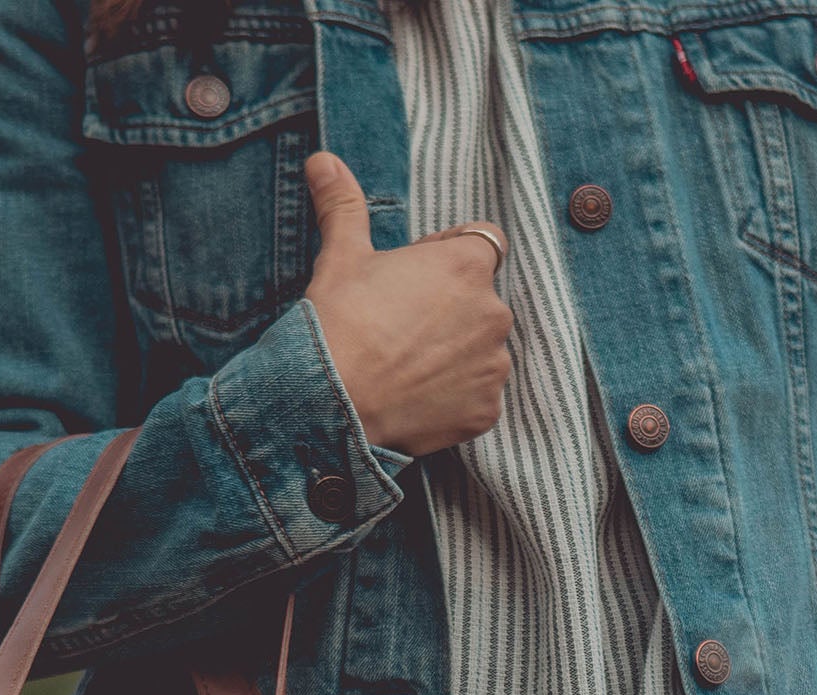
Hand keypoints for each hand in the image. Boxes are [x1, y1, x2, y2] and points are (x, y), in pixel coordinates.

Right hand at [302, 150, 510, 455]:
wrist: (330, 402)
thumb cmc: (338, 322)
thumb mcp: (341, 256)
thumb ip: (344, 204)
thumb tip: (323, 160)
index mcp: (468, 265)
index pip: (483, 243)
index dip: (448, 255)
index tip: (413, 276)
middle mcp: (494, 313)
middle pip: (480, 301)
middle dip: (449, 310)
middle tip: (398, 326)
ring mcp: (493, 366)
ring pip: (480, 350)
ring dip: (454, 354)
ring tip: (404, 365)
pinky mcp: (486, 412)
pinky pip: (477, 397)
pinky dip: (454, 397)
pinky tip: (415, 396)